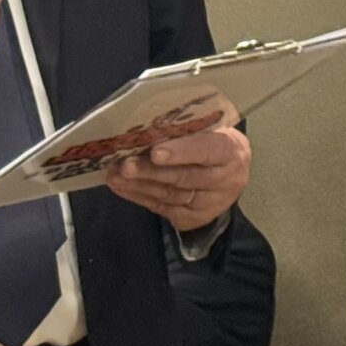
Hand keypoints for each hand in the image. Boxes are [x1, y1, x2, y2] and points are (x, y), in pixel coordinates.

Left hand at [104, 122, 249, 232]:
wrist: (231, 171)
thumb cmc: (212, 141)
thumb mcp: (209, 129)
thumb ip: (185, 129)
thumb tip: (144, 126)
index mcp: (230, 151)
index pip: (207, 150)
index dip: (181, 152)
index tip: (156, 152)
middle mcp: (226, 180)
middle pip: (184, 177)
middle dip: (151, 171)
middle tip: (125, 165)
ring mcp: (210, 203)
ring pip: (170, 195)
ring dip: (139, 185)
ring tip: (115, 175)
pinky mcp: (195, 218)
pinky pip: (163, 208)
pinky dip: (139, 197)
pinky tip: (122, 187)